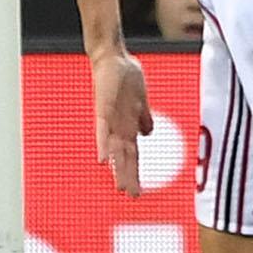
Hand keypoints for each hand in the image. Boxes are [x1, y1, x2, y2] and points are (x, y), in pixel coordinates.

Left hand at [91, 49, 152, 195]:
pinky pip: (103, 130)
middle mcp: (118, 126)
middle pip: (124, 156)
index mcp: (128, 125)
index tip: (137, 191)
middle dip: (128, 176)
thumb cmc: (125, 75)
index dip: (134, 172)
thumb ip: (143, 117)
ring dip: (117, 168)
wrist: (111, 57)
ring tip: (119, 186)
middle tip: (131, 196)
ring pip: (115, 148)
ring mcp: (111, 118)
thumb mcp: (139, 99)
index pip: (132, 154)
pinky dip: (104, 145)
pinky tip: (103, 160)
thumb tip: (148, 133)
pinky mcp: (103, 107)